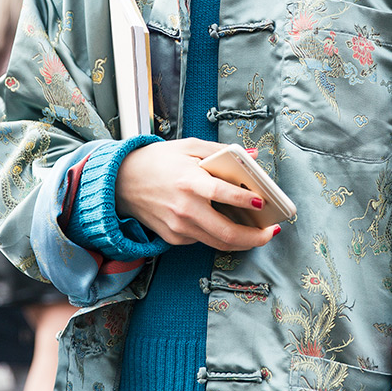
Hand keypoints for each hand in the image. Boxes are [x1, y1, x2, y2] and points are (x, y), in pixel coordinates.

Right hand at [116, 138, 279, 250]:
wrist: (121, 181)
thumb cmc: (157, 161)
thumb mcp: (190, 147)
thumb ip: (222, 152)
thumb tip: (252, 155)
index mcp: (189, 181)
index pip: (223, 194)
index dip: (246, 201)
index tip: (263, 203)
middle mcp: (184, 208)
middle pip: (226, 233)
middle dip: (254, 237)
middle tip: (270, 232)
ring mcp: (178, 227)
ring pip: (218, 243)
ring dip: (242, 242)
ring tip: (258, 235)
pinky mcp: (173, 238)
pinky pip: (203, 240)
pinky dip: (219, 236)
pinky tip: (230, 228)